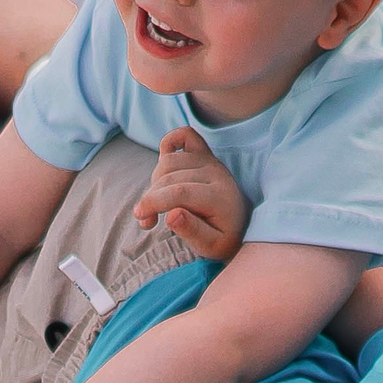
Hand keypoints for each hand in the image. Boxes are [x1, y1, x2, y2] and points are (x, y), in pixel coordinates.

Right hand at [133, 127, 248, 261]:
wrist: (240, 224)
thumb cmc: (222, 237)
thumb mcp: (211, 246)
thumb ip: (192, 232)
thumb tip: (171, 215)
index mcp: (220, 197)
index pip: (180, 192)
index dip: (154, 202)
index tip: (141, 218)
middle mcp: (216, 174)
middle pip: (169, 177)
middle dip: (150, 198)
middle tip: (147, 220)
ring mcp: (211, 162)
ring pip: (169, 161)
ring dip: (154, 181)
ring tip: (156, 203)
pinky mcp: (205, 155)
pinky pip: (186, 135)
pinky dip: (170, 141)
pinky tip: (163, 162)